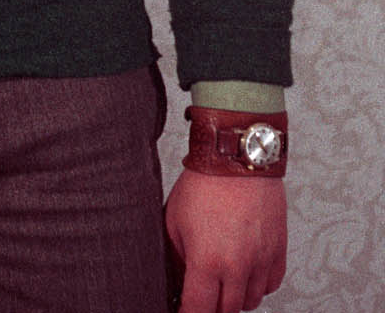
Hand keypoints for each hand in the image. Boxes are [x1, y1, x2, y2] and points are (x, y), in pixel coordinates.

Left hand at [164, 169, 285, 312]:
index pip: (198, 311)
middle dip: (211, 308)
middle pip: (226, 312)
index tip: (183, 312)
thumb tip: (179, 279)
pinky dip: (257, 284)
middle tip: (202, 296)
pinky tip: (244, 270)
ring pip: (250, 302)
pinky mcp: (278, 251)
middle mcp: (237, 266)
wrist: (238, 156)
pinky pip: (270, 285)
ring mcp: (261, 260)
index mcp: (206, 261)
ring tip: (222, 279)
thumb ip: (178, 256)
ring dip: (235, 297)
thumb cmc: (204, 183)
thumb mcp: (174, 220)